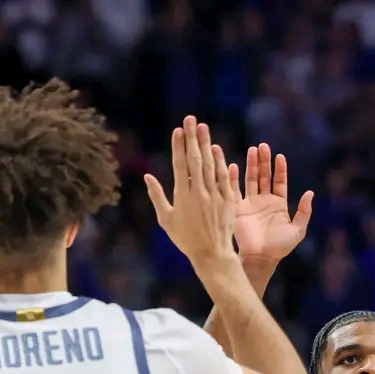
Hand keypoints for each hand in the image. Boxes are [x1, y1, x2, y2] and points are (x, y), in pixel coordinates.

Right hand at [145, 116, 235, 271]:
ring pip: (210, 165)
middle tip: (190, 119)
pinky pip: (223, 177)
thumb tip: (147, 177)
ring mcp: (215, 195)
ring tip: (202, 127)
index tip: (177, 131)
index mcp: (183, 196)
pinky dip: (220, 162)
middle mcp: (199, 193)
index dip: (178, 146)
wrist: (212, 254)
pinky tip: (216, 149)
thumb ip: (157, 196)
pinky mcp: (227, 200)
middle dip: (192, 138)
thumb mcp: (166, 220)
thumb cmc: (186, 239)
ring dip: (206, 144)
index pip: (180, 165)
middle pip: (195, 160)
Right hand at [231, 144, 312, 265]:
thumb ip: (304, 212)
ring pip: (251, 179)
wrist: (260, 258)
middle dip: (264, 161)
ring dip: (251, 165)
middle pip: (264, 176)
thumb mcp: (297, 231)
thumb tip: (310, 193)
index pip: (279, 181)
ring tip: (252, 150)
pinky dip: (234, 178)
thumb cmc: (279, 247)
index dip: (280, 169)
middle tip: (263, 146)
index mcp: (278, 204)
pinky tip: (234, 165)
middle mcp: (264, 201)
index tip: (279, 156)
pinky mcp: (237, 208)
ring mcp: (250, 203)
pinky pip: (234, 190)